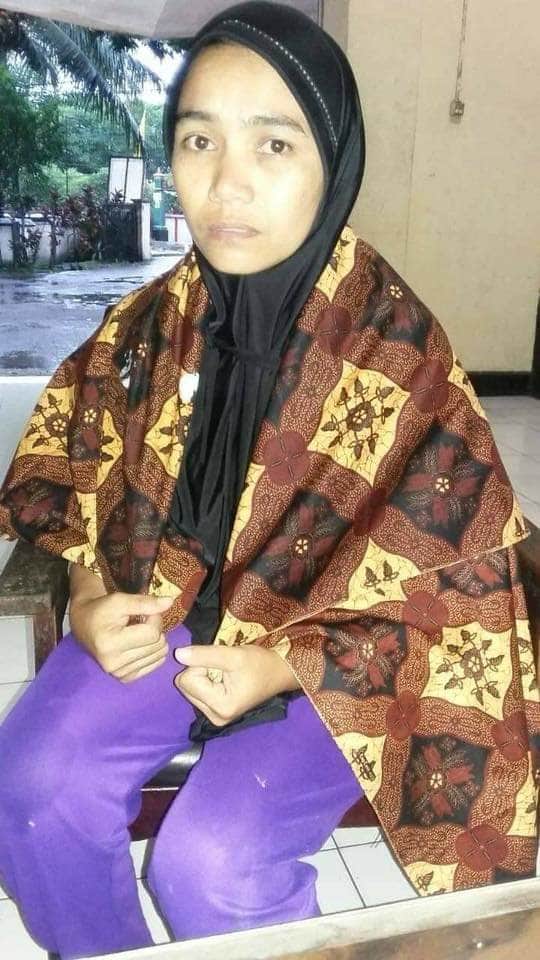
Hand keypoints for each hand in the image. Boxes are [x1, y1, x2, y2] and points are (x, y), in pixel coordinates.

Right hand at [70, 589, 173, 682]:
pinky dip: (153, 652)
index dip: (155, 618)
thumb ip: (145, 602)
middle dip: (155, 629)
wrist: (85, 625)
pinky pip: (155, 665)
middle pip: (157, 644)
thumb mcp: (120, 600)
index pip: (152, 633)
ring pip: (159, 655)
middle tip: (142, 621)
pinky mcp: (125, 678)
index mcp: (109, 644)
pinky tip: (140, 644)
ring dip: (154, 640)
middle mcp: (113, 664)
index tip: (146, 611)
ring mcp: (119, 674)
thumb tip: (170, 601)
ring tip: (138, 631)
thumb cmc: (102, 610)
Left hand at [173, 643, 300, 726]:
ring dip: (204, 675)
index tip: (224, 664)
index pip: (187, 680)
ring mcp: (214, 717)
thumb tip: (178, 654)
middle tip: (225, 669)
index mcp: (220, 708)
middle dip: (202, 671)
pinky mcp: (215, 712)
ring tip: (226, 674)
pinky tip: (224, 679)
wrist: (279, 673)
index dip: (202, 664)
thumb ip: (204, 654)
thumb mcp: (233, 655)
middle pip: (185, 685)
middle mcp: (214, 718)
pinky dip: (207, 680)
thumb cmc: (260, 664)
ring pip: (189, 687)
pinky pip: (196, 691)